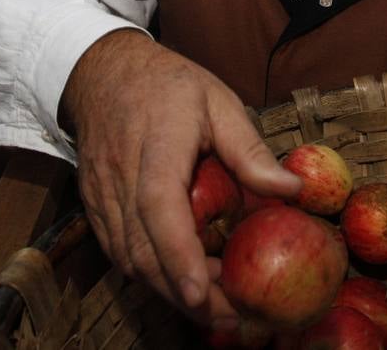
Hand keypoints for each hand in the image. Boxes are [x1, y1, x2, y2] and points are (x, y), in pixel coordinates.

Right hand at [61, 30, 301, 327]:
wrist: (102, 71)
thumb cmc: (167, 84)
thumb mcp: (218, 101)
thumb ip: (250, 149)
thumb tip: (291, 190)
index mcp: (157, 146)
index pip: (159, 208)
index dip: (177, 254)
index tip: (201, 292)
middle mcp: (120, 176)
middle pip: (143, 249)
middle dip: (185, 291)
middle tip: (232, 316)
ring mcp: (102, 195)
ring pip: (128, 259)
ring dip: (168, 289)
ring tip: (215, 305)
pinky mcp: (95, 207)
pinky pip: (118, 252)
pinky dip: (149, 275)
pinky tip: (182, 283)